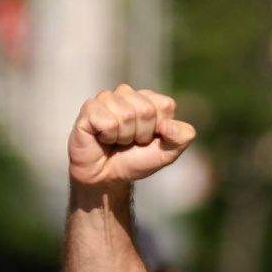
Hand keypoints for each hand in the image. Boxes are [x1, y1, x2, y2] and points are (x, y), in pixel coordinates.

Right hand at [70, 85, 197, 188]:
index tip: (149, 139)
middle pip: (145, 110)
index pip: (165, 105)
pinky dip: (107, 136)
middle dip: (141, 134)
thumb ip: (182, 137)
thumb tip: (168, 125)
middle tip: (130, 142)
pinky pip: (107, 121)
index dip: (159, 129)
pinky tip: (102, 138)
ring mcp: (107, 99)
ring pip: (126, 115)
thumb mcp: (168, 153)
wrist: (107, 178)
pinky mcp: (89, 109)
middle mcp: (127, 94)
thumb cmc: (136, 161)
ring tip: (116, 140)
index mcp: (149, 99)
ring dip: (123, 136)